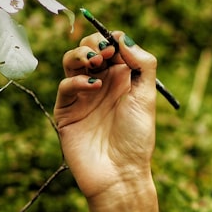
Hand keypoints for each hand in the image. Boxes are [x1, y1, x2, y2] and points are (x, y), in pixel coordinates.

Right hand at [54, 31, 159, 198]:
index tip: (116, 43)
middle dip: (93, 44)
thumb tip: (124, 39)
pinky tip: (93, 86)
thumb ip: (142, 65)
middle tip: (104, 53)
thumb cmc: (137, 138)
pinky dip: (76, 80)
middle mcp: (101, 84)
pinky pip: (64, 86)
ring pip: (71, 62)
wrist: (120, 173)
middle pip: (89, 49)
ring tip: (95, 62)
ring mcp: (82, 96)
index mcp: (123, 79)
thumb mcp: (147, 98)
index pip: (112, 46)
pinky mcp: (66, 111)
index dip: (112, 39)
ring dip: (81, 55)